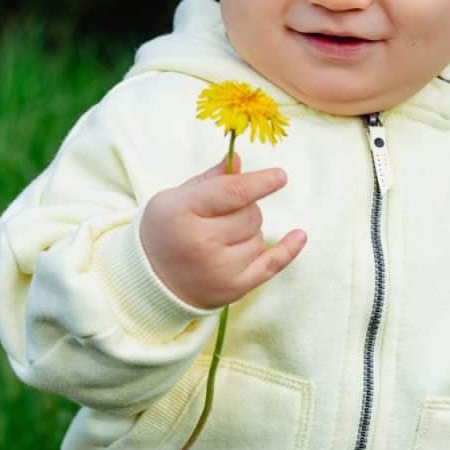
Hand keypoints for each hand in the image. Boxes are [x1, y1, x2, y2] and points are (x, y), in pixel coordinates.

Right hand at [139, 152, 306, 308]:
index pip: (232, 193)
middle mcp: (200, 243)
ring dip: (248, 232)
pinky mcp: (233, 289)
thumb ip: (209, 180)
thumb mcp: (175, 198)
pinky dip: (288, 249)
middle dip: (244, 209)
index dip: (260, 182)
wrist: (150, 281)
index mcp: (182, 212)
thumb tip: (238, 160)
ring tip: (221, 239)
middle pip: (250, 214)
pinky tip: (299, 235)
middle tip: (221, 217)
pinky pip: (272, 264)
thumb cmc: (165, 231)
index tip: (280, 176)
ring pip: (259, 236)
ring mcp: (219, 269)